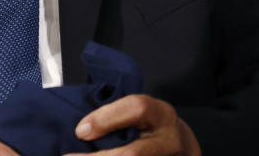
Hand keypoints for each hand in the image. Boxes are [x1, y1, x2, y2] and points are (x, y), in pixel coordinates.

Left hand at [67, 94, 201, 155]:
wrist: (178, 144)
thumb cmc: (149, 123)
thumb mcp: (139, 111)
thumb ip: (116, 115)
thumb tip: (80, 129)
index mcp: (160, 114)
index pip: (136, 108)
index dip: (106, 119)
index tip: (80, 131)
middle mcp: (167, 140)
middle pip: (132, 153)